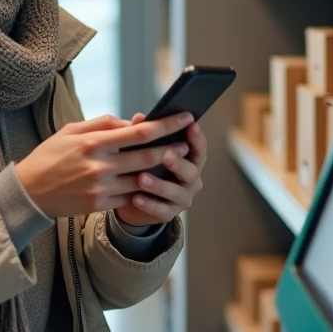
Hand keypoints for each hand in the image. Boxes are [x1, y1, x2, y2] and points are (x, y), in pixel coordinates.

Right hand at [15, 112, 196, 218]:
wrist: (29, 191)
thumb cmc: (51, 156)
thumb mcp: (71, 130)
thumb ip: (103, 124)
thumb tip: (132, 122)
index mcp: (94, 142)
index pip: (140, 132)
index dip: (166, 124)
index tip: (185, 117)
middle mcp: (100, 165)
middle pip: (148, 156)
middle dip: (172, 148)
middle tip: (188, 141)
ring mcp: (101, 187)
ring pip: (143, 179)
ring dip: (163, 171)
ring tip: (176, 162)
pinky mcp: (100, 205)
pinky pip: (131, 197)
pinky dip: (145, 189)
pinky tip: (154, 182)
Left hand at [114, 113, 207, 227]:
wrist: (134, 198)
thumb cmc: (144, 166)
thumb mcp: (145, 149)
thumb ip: (145, 134)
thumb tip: (139, 118)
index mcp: (190, 159)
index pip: (199, 148)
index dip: (197, 138)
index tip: (191, 125)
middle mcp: (191, 179)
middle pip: (191, 171)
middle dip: (178, 163)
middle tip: (166, 156)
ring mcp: (182, 198)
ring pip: (175, 192)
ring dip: (159, 185)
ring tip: (141, 178)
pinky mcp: (169, 213)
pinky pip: (161, 210)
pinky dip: (149, 204)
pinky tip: (136, 197)